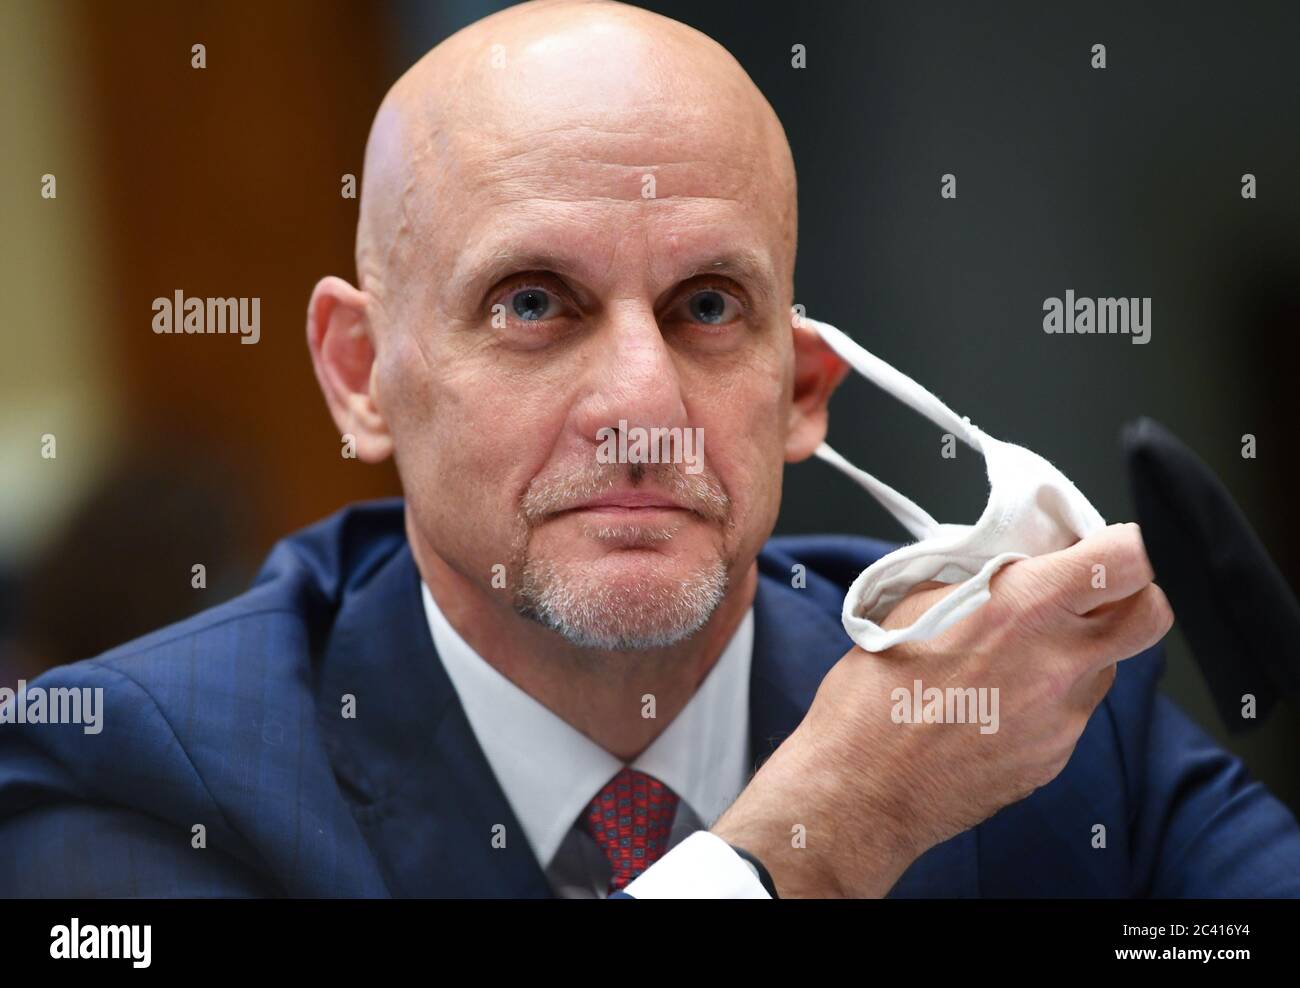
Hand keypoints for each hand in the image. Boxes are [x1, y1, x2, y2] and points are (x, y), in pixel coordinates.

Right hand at [711, 522, 1172, 896]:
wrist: (861, 788)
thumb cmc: (873, 697)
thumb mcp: (917, 603)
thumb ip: (984, 579)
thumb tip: (1016, 567)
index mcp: (1025, 608)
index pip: (1130, 560)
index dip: (1125, 547)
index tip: (1101, 548)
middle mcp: (1059, 663)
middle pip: (1150, 614)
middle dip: (1130, 596)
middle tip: (1087, 594)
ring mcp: (1064, 718)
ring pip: (1108, 666)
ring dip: (1077, 651)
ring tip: (1010, 660)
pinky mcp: (1056, 759)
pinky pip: (1072, 713)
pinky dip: (1046, 700)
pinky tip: (993, 705)